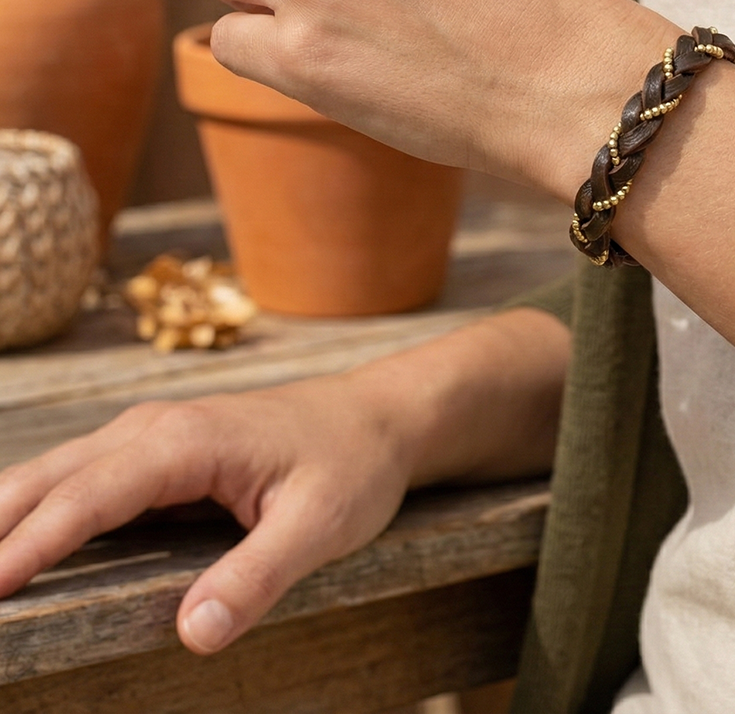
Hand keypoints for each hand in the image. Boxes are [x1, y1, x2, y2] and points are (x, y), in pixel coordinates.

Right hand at [0, 373, 417, 653]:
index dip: (30, 544)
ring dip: (6, 519)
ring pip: (55, 475)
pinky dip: (40, 513)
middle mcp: (155, 429)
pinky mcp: (158, 456)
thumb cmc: (353, 464)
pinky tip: (18, 553)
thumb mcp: (322, 523)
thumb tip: (191, 636)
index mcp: (186, 441)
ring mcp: (153, 437)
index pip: (88, 496)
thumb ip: (257, 576)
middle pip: (48, 478)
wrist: (379, 417)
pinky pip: (83, 483)